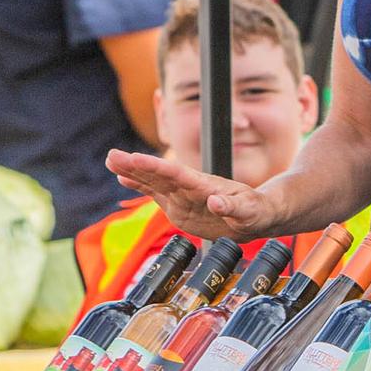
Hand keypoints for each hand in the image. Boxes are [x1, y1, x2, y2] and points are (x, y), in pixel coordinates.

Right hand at [106, 149, 286, 240]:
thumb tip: (216, 203)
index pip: (176, 174)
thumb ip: (233, 208)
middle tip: (112, 156)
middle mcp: (190, 188)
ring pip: (154, 181)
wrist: (259, 213)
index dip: (154, 168)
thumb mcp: (250, 212)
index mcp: (206, 186)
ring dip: (133, 172)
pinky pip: (156, 194)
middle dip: (136, 166)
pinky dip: (139, 186)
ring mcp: (183, 196)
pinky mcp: (179, 206)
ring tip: (111, 161)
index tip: (134, 160)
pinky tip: (123, 179)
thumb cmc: (257, 210)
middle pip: (159, 174)